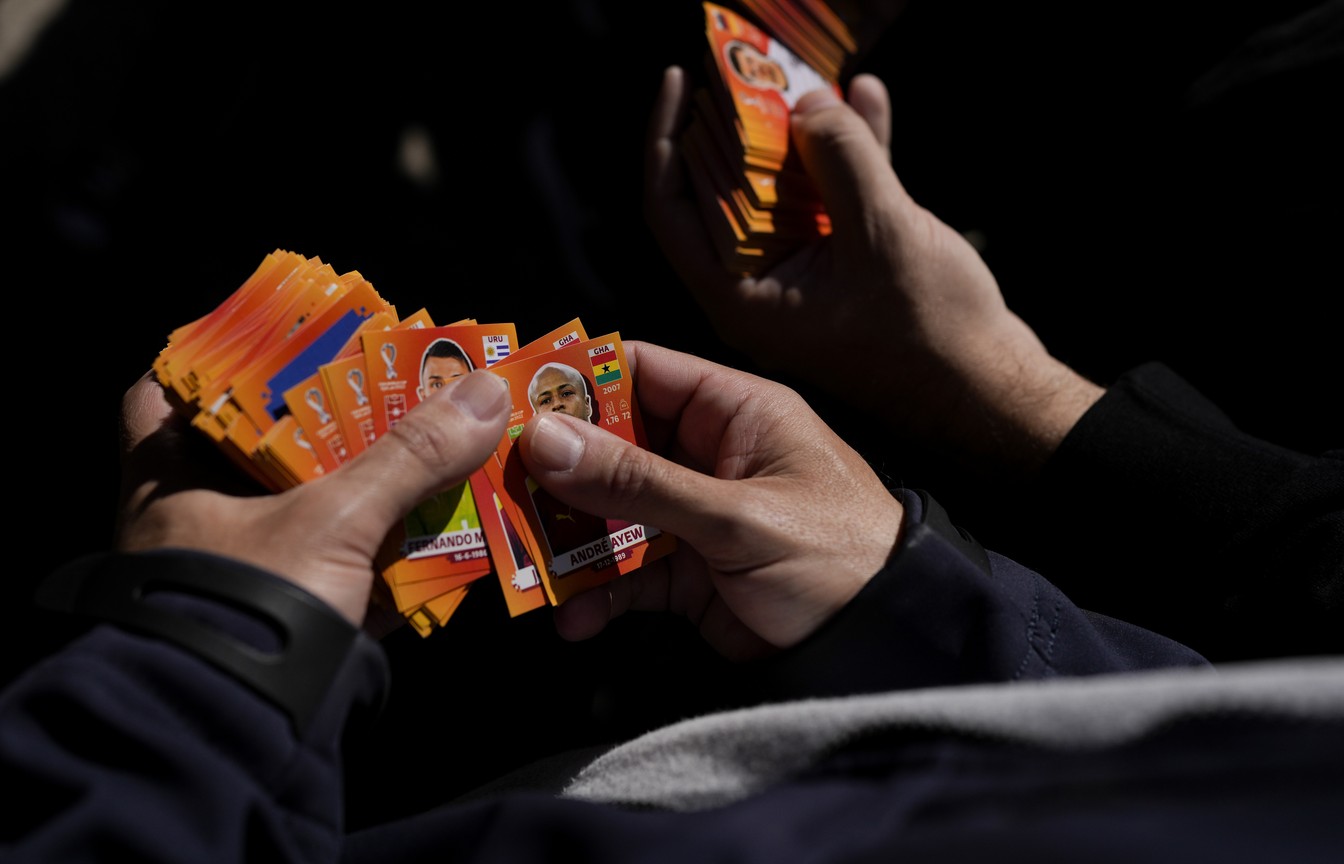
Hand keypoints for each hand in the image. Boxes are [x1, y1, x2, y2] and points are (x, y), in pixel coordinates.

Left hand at [115, 369, 510, 632]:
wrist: (230, 737)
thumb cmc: (249, 606)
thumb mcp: (335, 520)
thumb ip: (410, 457)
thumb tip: (483, 394)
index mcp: (169, 478)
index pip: (167, 390)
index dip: (218, 356)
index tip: (281, 339)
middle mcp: (189, 521)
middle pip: (256, 448)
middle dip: (325, 425)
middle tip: (385, 394)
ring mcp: (229, 576)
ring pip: (299, 515)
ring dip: (361, 495)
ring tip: (427, 460)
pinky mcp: (271, 627)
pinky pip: (328, 578)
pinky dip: (375, 565)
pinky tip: (432, 548)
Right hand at [515, 341, 902, 660]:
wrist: (886, 649)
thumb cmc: (839, 558)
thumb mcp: (736, 515)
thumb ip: (639, 482)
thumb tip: (546, 438)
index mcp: (735, 413)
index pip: (641, 372)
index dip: (576, 380)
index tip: (510, 396)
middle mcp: (708, 457)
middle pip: (610, 447)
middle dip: (554, 471)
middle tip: (495, 488)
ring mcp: (694, 517)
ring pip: (608, 515)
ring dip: (566, 540)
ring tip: (524, 565)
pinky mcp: (688, 576)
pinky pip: (624, 574)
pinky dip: (595, 595)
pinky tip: (573, 617)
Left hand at [645, 67, 1102, 478]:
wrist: (989, 387)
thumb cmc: (931, 334)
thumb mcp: (882, 234)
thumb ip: (841, 162)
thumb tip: (806, 103)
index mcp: (739, 293)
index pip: (674, 206)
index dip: (669, 139)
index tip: (682, 80)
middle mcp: (757, 284)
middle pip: (723, 188)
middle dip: (736, 121)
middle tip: (746, 65)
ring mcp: (801, 272)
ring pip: (779, 186)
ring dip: (795, 129)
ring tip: (801, 73)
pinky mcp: (845, 262)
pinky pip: (829, 196)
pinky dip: (845, 151)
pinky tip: (865, 97)